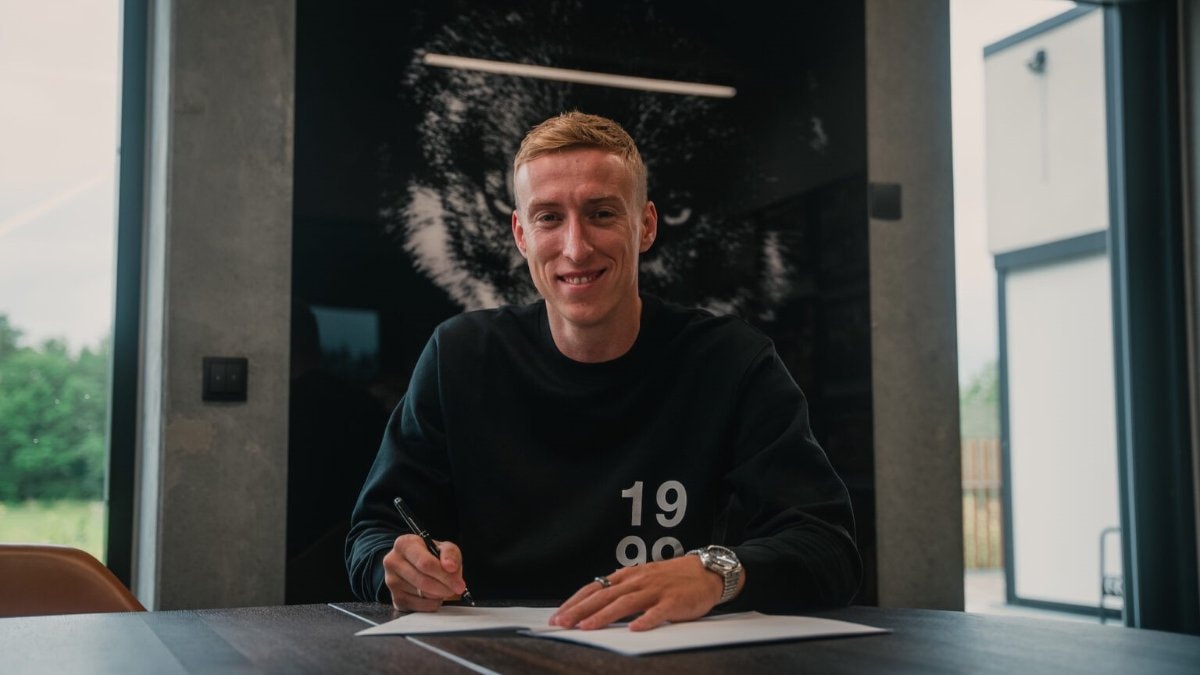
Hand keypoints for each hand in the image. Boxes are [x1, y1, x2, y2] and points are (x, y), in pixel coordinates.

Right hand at [382, 534, 466, 610]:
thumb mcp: (444, 548)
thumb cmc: (431, 555)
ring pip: (421, 595)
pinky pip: (418, 606)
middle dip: (444, 587)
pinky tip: (435, 596)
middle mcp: (393, 561)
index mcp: (404, 544)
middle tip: (456, 589)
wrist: (416, 565)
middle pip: (423, 581)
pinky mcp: (395, 598)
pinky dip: (431, 604)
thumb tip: (450, 567)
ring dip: (439, 595)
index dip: (444, 575)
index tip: (458, 582)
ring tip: (444, 587)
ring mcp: (391, 581)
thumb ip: (450, 554)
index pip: (425, 563)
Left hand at [549, 555, 739, 630]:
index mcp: (627, 576)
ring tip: (587, 627)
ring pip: (625, 603)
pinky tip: (634, 630)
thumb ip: (620, 588)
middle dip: (580, 610)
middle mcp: (638, 581)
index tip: (558, 615)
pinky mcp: (673, 602)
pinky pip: (658, 612)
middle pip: (604, 595)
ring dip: (604, 615)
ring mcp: (655, 591)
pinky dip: (645, 620)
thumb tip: (594, 601)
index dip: (575, 601)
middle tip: (561, 623)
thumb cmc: (671, 578)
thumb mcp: (641, 578)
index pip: (595, 588)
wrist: (705, 572)